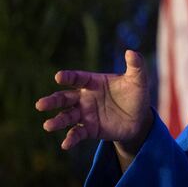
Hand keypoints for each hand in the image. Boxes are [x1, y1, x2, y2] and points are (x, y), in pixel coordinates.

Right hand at [35, 50, 152, 151]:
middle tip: (40, 105)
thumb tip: (131, 51)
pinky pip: (77, 134)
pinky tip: (65, 144)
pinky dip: (70, 139)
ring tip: (48, 125)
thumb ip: (136, 65)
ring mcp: (85, 114)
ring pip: (66, 117)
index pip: (78, 78)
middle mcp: (85, 98)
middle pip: (64, 98)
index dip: (68, 77)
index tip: (59, 77)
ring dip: (57, 121)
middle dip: (53, 100)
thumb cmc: (136, 94)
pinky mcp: (89, 129)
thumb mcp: (138, 80)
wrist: (139, 118)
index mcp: (93, 82)